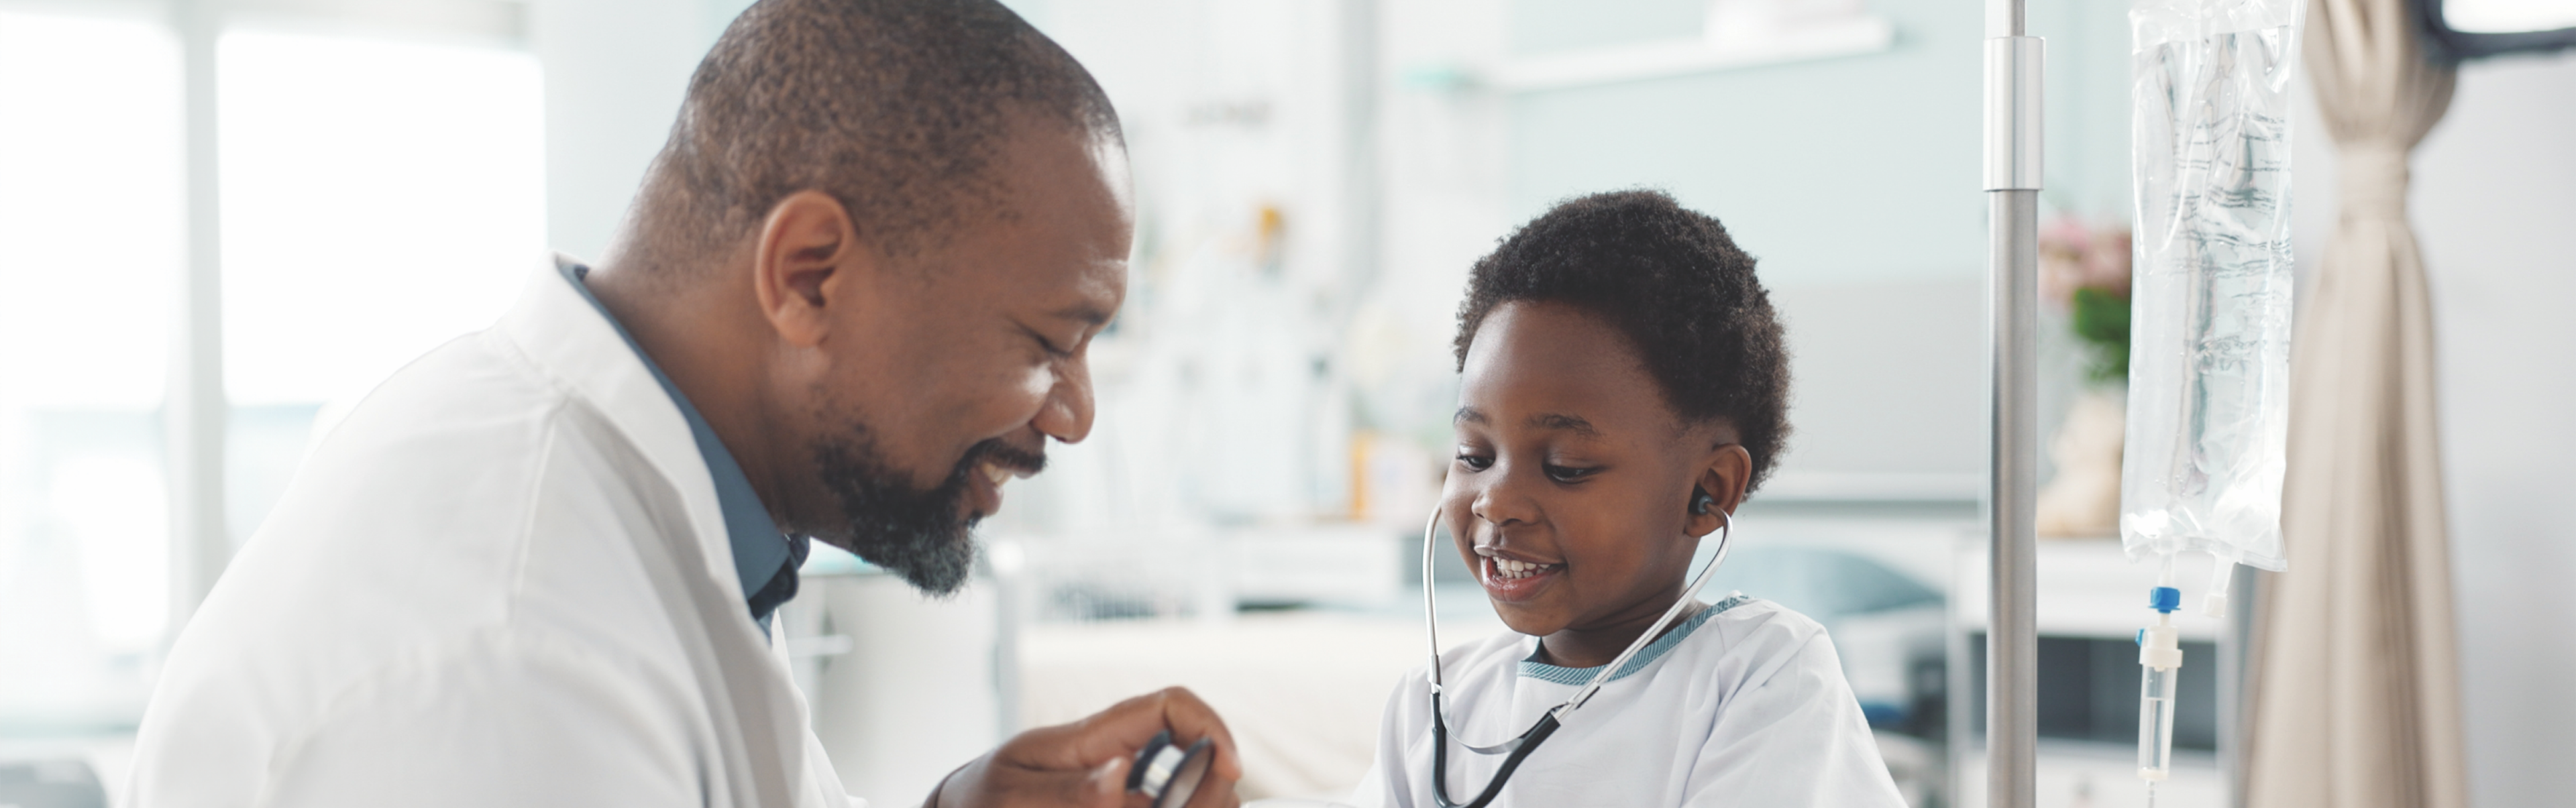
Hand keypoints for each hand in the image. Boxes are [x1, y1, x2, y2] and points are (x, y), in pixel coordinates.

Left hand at [928, 686, 1241, 807]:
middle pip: (1197, 753)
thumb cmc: (984, 796)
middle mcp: (1121, 757)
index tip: (1229, 769)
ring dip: (1197, 806)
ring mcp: (1125, 787)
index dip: (1211, 727)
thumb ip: (1066, 793)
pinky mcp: (1122, 806)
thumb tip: (1120, 774)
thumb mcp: (1012, 796)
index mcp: (1097, 737)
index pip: (1172, 705)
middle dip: (1212, 787)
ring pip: (1191, 792)